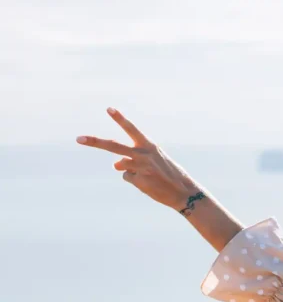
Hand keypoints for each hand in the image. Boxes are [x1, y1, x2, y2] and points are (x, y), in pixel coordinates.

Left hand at [77, 108, 202, 212]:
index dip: (120, 119)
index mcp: (149, 146)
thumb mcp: (155, 161)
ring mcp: (139, 168)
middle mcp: (143, 155)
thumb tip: (115, 165)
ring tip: (148, 176)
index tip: (109, 109)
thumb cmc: (170, 175)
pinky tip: (149, 184)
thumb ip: (134, 158)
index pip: (132, 129)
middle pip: (114, 146)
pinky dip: (136, 181)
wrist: (184, 192)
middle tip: (79, 139)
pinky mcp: (138, 181)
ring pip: (119, 165)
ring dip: (127, 169)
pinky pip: (127, 178)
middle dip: (95, 142)